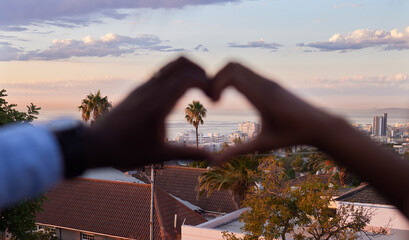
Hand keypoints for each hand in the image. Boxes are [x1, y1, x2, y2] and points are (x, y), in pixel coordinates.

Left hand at [83, 57, 212, 169]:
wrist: (94, 145)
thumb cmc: (126, 151)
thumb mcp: (160, 155)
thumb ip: (188, 152)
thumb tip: (212, 158)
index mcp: (158, 103)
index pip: (188, 78)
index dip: (207, 83)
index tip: (214, 99)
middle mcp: (150, 89)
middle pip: (181, 62)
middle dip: (201, 71)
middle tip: (210, 89)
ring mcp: (143, 86)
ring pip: (170, 65)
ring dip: (188, 71)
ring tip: (198, 89)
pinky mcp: (138, 89)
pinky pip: (161, 73)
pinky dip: (176, 75)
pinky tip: (180, 93)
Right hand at [210, 62, 338, 163]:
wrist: (319, 125)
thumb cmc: (292, 137)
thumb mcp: (263, 145)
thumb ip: (238, 151)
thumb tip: (216, 163)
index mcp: (263, 97)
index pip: (233, 75)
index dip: (215, 83)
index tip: (214, 103)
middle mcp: (265, 84)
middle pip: (232, 64)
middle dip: (215, 77)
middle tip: (212, 99)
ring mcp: (268, 80)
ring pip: (238, 65)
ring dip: (223, 76)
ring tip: (218, 98)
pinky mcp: (270, 82)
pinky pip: (246, 71)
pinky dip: (232, 77)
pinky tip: (231, 95)